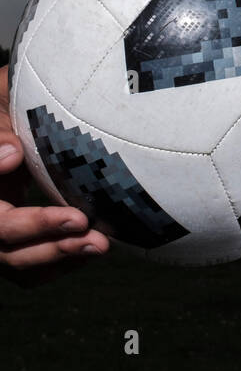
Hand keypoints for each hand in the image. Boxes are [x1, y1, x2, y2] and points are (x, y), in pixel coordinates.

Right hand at [0, 63, 110, 286]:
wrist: (6, 116)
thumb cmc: (1, 104)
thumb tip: (12, 154)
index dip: (35, 223)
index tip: (78, 216)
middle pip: (6, 247)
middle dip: (54, 245)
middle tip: (97, 239)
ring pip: (17, 262)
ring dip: (59, 258)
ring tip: (100, 246)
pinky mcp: (11, 238)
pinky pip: (29, 266)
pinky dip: (58, 262)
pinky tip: (89, 248)